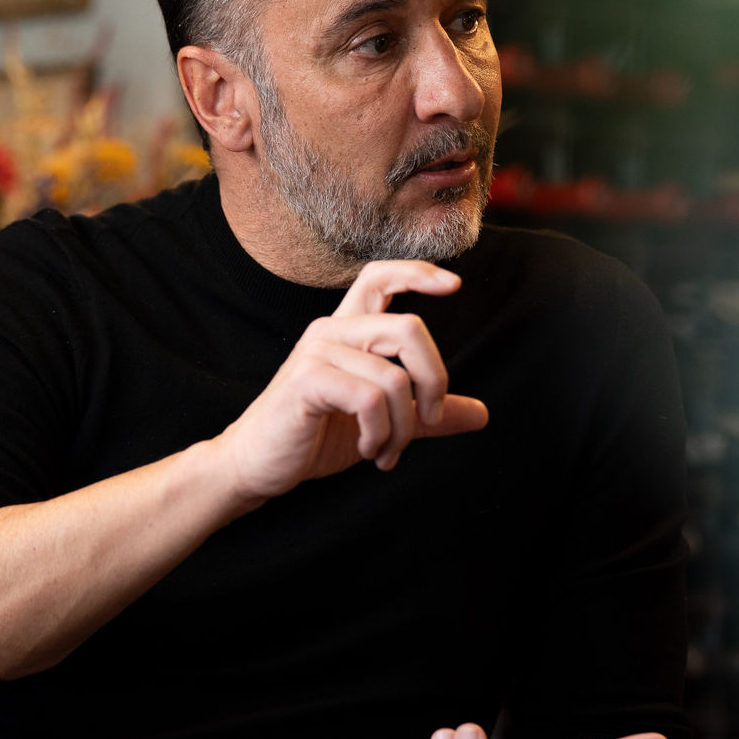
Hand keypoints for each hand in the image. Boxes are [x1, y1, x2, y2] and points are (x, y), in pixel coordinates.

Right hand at [212, 259, 487, 503]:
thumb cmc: (313, 438)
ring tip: (386, 452)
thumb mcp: (382, 424)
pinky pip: (371, 398)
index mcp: (347, 332)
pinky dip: (380, 433)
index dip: (417, 272)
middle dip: (434, 379)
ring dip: (402, 427)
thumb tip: (481, 413)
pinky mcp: (308, 381)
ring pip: (394, 377)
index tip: (453, 285)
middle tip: (428, 419)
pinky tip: (368, 450)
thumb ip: (425, 415)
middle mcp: (331, 331)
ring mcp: (317, 353)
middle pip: (408, 328)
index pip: (379, 278)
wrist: (257, 467)